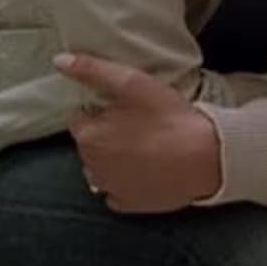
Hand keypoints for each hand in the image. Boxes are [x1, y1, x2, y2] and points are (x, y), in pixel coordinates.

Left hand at [56, 52, 221, 212]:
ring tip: (141, 147)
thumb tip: (59, 61)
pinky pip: (115, 192)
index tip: (122, 107)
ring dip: (110, 159)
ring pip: (99, 168)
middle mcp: (91, 166)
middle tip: (136, 124)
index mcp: (88, 136)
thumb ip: (92, 70)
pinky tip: (142, 171)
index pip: (78, 118)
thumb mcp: (131, 83)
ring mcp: (109, 188)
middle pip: (89, 143)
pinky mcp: (128, 204)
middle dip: (104, 133)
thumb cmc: (168, 117)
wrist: (206, 158)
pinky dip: (122, 183)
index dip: (99, 110)